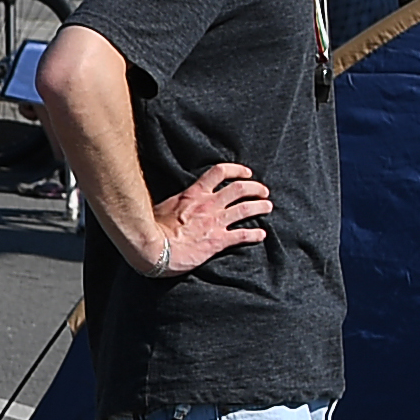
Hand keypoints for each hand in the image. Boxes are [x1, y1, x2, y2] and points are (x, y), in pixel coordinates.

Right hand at [123, 160, 268, 276]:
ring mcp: (215, 222)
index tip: (246, 173)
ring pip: (246, 208)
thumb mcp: (163, 207)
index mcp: (194, 194)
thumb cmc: (151, 229)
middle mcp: (208, 205)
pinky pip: (243, 235)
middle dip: (255, 188)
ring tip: (268, 207)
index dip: (237, 171)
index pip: (219, 173)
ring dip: (261, 207)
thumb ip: (176, 203)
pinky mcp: (217, 241)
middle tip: (263, 191)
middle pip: (240, 189)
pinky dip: (255, 234)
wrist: (151, 248)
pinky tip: (262, 235)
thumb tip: (175, 204)